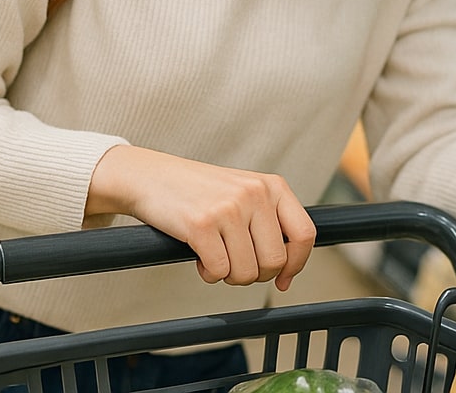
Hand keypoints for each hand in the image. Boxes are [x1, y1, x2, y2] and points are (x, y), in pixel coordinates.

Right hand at [87, 146, 316, 290]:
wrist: (151, 176)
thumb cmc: (198, 191)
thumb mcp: (244, 193)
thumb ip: (269, 222)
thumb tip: (287, 271)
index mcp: (272, 185)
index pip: (304, 234)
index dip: (296, 264)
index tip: (282, 279)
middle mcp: (255, 193)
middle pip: (275, 261)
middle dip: (255, 274)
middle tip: (235, 265)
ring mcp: (229, 208)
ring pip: (247, 272)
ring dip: (230, 275)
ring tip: (215, 256)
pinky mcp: (202, 225)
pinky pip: (219, 271)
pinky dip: (209, 273)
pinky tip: (200, 257)